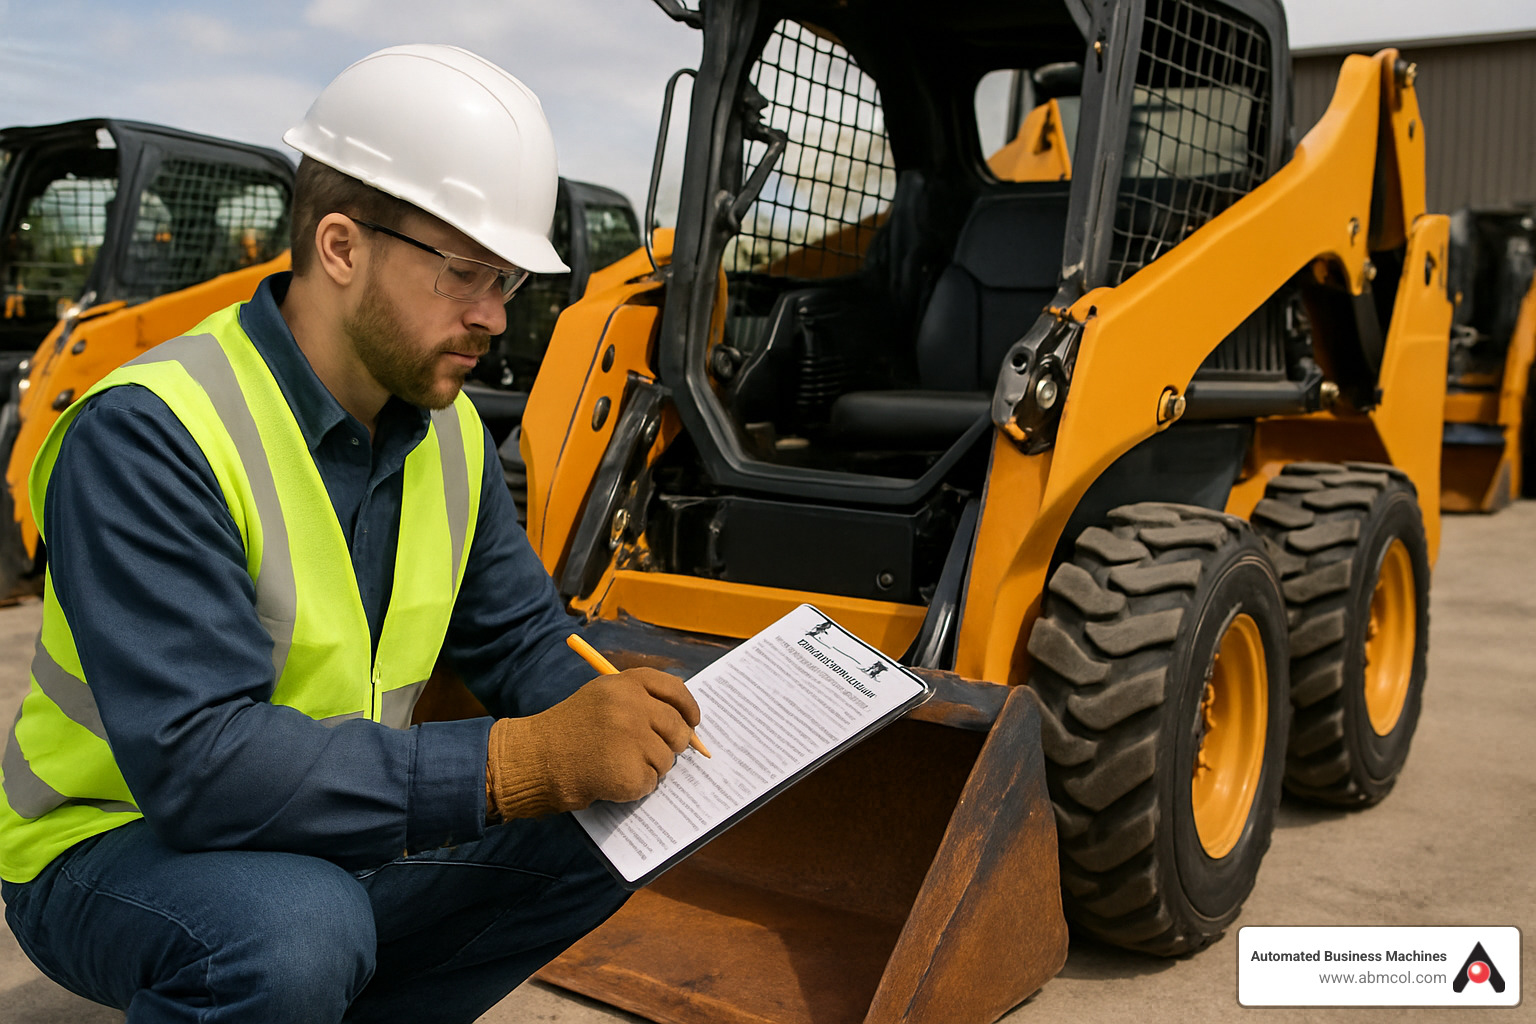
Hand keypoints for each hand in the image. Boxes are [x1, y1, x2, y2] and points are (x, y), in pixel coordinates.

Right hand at [486, 667, 700, 818]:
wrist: (536, 759)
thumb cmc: (568, 729)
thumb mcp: (600, 697)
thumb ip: (639, 701)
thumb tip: (683, 721)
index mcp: (626, 683)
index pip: (674, 689)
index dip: (688, 707)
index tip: (692, 721)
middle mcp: (632, 706)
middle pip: (678, 728)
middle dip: (674, 744)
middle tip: (655, 751)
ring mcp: (632, 740)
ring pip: (667, 760)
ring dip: (650, 767)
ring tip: (619, 763)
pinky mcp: (630, 772)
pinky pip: (651, 783)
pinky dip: (635, 787)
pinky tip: (612, 779)